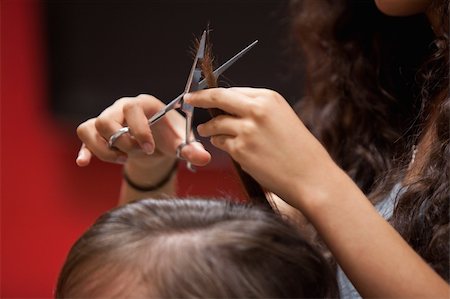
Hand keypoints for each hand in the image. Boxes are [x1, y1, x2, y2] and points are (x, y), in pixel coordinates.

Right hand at [76, 94, 210, 169]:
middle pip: (107, 119)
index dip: (139, 130)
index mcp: (144, 104)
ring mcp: (107, 118)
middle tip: (138, 153)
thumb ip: (192, 149)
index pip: (133, 108)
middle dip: (122, 142)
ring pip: (90, 128)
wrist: (156, 143)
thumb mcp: (181, 143)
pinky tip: (84, 163)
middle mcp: (122, 107)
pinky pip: (83, 135)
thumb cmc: (168, 137)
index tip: (150, 148)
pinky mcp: (97, 132)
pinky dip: (85, 150)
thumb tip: (203, 158)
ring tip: (122, 158)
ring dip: (104, 149)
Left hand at [184, 87, 336, 201]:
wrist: (313, 178)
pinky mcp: (241, 149)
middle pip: (218, 98)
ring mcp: (247, 130)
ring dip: (209, 128)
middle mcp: (257, 110)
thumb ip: (258, 111)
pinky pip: (220, 143)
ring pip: (216, 123)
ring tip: (205, 130)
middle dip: (200, 97)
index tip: (202, 93)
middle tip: (189, 98)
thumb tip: (231, 109)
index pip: (233, 91)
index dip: (215, 92)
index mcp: (269, 98)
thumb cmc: (301, 152)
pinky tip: (224, 146)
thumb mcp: (283, 119)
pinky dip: (219, 144)